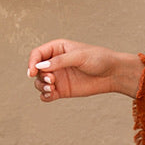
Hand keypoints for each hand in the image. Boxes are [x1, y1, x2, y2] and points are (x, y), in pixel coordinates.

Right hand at [26, 40, 140, 100]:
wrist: (112, 74)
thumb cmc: (99, 59)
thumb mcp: (79, 56)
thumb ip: (59, 61)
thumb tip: (40, 67)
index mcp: (57, 49)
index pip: (37, 54)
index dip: (31, 62)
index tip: (32, 72)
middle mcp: (54, 63)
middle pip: (36, 70)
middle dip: (39, 76)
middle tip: (51, 80)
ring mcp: (58, 77)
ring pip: (39, 82)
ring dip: (41, 86)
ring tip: (51, 88)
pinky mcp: (62, 90)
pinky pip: (47, 94)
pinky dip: (45, 96)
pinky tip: (51, 95)